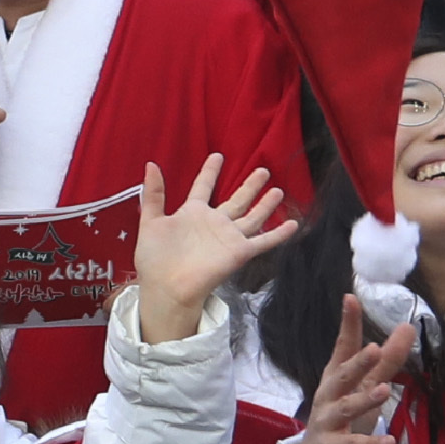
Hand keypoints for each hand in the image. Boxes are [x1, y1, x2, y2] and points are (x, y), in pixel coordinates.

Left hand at [130, 155, 290, 342]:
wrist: (167, 287)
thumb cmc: (155, 259)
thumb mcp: (151, 221)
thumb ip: (153, 194)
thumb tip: (150, 164)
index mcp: (192, 214)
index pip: (203, 186)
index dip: (210, 171)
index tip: (218, 156)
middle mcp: (214, 223)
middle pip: (237, 199)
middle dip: (250, 185)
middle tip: (263, 170)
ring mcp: (228, 237)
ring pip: (253, 216)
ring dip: (266, 204)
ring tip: (278, 190)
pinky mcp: (239, 252)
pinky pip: (263, 241)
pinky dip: (279, 233)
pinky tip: (293, 224)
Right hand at [288, 296, 414, 443]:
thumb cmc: (343, 419)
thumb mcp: (367, 388)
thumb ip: (387, 360)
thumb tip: (408, 326)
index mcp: (337, 376)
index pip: (343, 347)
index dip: (348, 324)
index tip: (350, 299)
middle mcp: (328, 395)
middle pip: (341, 375)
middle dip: (357, 362)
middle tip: (374, 348)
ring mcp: (327, 421)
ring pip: (344, 407)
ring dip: (364, 399)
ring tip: (384, 390)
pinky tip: (389, 442)